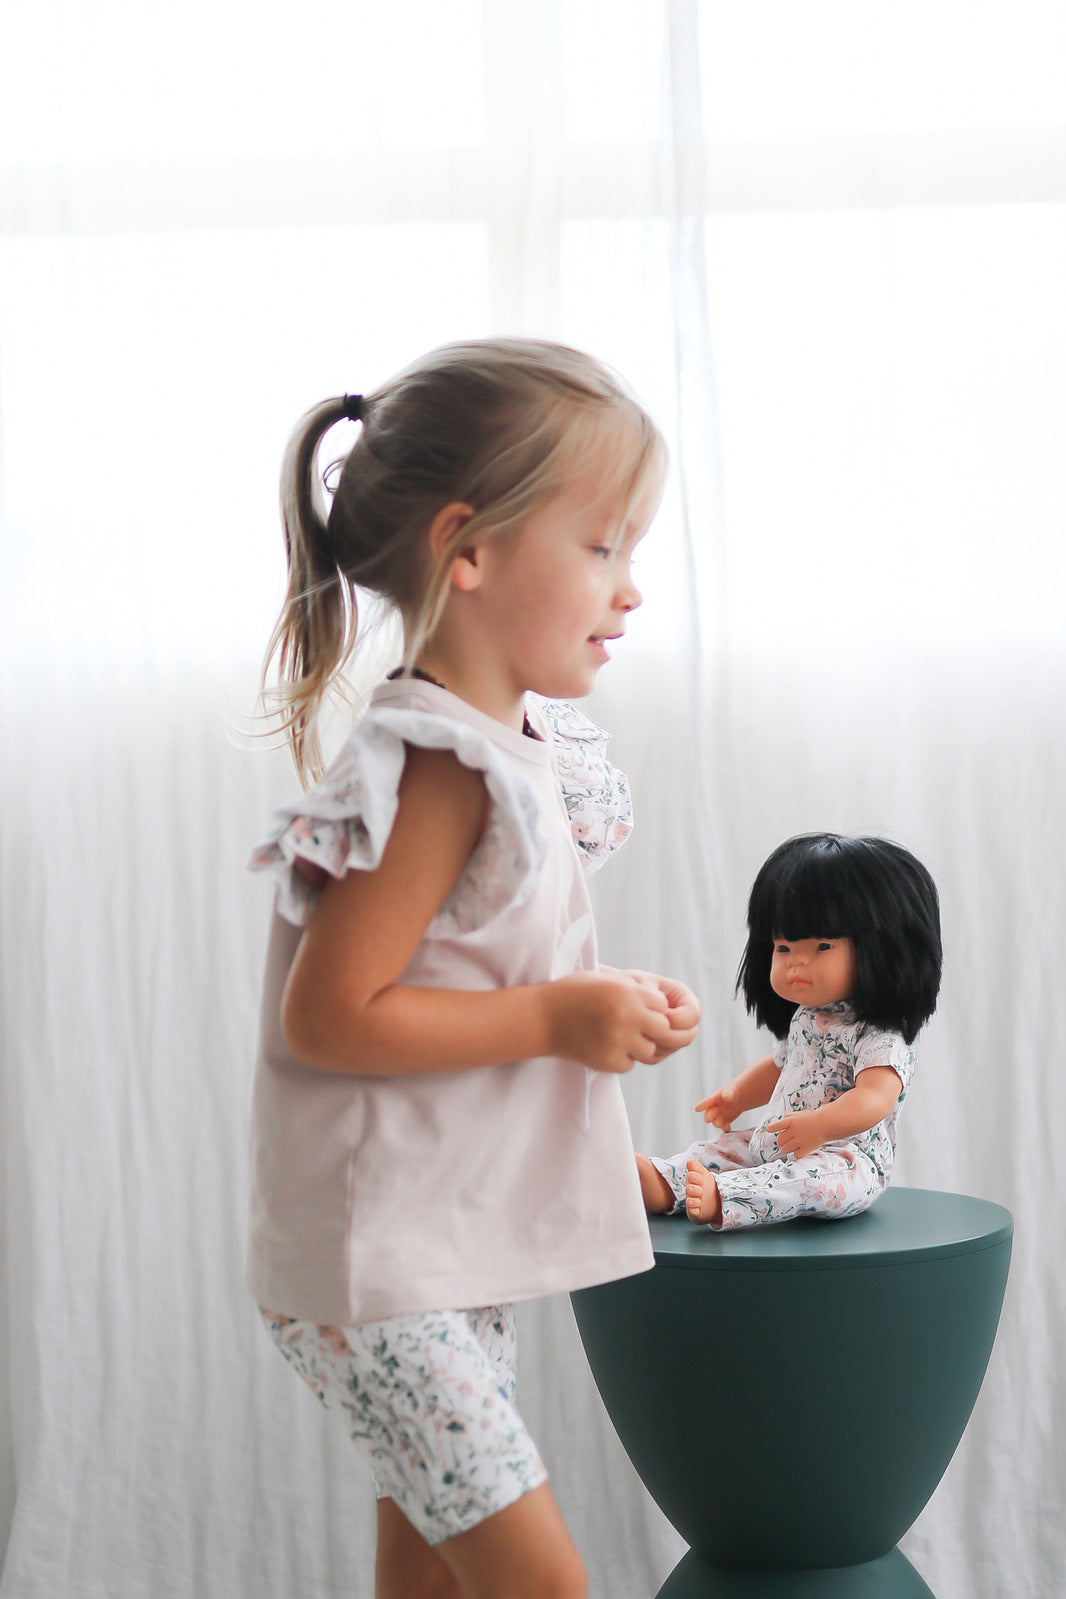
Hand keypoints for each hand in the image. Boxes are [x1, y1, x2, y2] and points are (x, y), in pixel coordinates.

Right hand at [547, 970, 671, 1073]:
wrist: (540, 1018)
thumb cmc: (572, 994)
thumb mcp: (605, 979)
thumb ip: (634, 989)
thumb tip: (666, 1004)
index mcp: (626, 992)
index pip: (662, 1004)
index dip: (652, 1007)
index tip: (638, 1008)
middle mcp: (625, 1016)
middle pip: (662, 1029)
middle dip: (651, 1028)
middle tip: (634, 1026)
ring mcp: (617, 1041)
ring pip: (649, 1050)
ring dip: (638, 1045)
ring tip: (618, 1036)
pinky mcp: (607, 1061)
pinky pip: (629, 1064)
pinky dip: (622, 1058)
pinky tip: (605, 1046)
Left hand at [608, 969, 700, 1062]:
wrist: (605, 998)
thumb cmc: (623, 984)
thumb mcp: (639, 982)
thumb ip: (654, 995)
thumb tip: (665, 1017)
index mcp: (681, 998)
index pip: (693, 1014)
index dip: (680, 1018)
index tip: (660, 1014)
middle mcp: (680, 1020)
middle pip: (687, 1036)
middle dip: (669, 1034)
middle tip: (647, 1028)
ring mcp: (669, 1037)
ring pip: (670, 1048)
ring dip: (654, 1042)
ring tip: (635, 1028)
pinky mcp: (654, 1050)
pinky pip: (654, 1056)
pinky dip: (643, 1049)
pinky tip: (629, 1038)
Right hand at [695, 1084, 738, 1130]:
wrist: (739, 1097)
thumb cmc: (732, 1091)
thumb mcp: (731, 1091)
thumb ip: (728, 1094)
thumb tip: (726, 1096)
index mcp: (714, 1099)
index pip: (706, 1101)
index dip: (702, 1105)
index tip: (697, 1108)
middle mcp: (714, 1108)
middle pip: (709, 1114)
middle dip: (708, 1117)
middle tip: (708, 1119)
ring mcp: (720, 1116)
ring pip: (716, 1122)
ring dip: (717, 1123)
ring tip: (720, 1124)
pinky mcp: (726, 1122)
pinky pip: (724, 1127)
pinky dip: (725, 1128)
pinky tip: (727, 1128)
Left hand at [766, 1110, 822, 1159]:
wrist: (826, 1123)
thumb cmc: (812, 1119)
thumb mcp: (799, 1114)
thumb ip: (788, 1117)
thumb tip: (779, 1122)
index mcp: (790, 1121)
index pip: (776, 1125)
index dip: (771, 1128)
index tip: (769, 1129)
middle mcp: (794, 1130)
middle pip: (779, 1141)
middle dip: (781, 1142)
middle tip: (786, 1141)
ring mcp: (800, 1140)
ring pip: (785, 1150)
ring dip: (787, 1149)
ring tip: (792, 1146)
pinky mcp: (807, 1148)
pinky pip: (796, 1155)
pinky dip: (797, 1154)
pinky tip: (800, 1150)